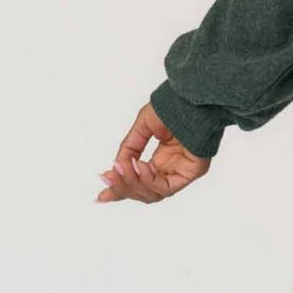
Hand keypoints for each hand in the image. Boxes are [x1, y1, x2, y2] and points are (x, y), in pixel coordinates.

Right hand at [95, 102, 211, 204]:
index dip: (120, 190)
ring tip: (122, 168)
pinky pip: (166, 186)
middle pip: (144, 191)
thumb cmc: (172, 105)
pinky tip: (139, 167)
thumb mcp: (143, 127)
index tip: (101, 196)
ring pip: (153, 193)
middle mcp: (172, 167)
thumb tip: (116, 168)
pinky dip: (148, 180)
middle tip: (109, 177)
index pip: (140, 181)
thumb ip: (130, 148)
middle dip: (123, 187)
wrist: (191, 96)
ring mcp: (182, 171)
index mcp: (162, 158)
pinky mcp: (192, 171)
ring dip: (132, 183)